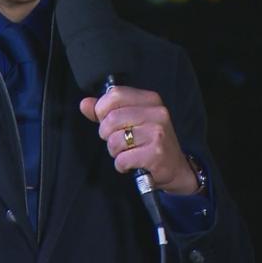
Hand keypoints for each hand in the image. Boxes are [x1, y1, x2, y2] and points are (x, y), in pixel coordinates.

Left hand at [80, 87, 198, 194]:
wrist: (176, 167)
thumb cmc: (150, 142)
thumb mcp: (131, 120)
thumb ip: (106, 111)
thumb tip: (85, 104)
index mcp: (150, 99)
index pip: (115, 94)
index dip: (102, 110)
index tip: (106, 121)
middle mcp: (157, 113)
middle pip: (111, 119)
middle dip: (107, 135)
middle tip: (118, 141)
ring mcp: (158, 133)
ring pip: (114, 140)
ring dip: (115, 151)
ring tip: (127, 152)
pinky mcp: (156, 154)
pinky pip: (123, 159)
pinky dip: (121, 165)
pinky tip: (131, 164)